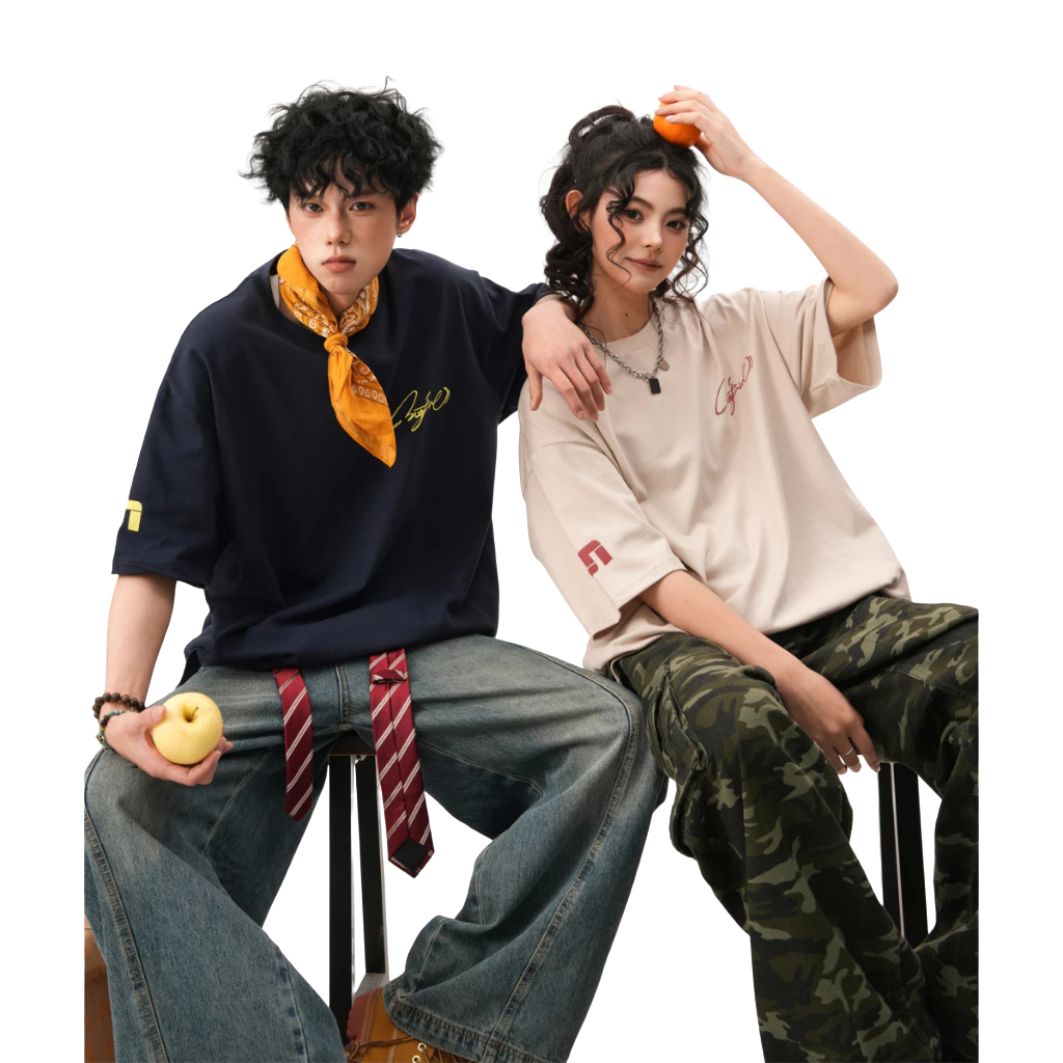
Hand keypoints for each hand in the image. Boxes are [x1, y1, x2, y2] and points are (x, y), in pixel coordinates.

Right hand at [102, 704, 233, 785]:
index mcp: (160, 768)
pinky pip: (196, 755)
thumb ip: (146, 718)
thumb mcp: (133, 722)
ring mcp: (174, 763)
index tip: (216, 752)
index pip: (188, 778)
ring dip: (214, 755)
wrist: (120, 730)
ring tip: (224, 739)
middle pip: (199, 777)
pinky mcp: (177, 755)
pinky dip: (208, 747)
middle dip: (213, 763)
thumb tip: (163, 711)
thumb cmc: (125, 729)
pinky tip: (217, 734)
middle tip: (221, 742)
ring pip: (200, 767)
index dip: (206, 768)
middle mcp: (169, 768)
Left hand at [522, 296, 610, 419]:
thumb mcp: (530, 365)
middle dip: (589, 404)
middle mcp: (565, 358)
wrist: (543, 316)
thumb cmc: (534, 343)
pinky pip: (597, 364)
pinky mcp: (585, 344)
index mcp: (550, 365)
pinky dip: (604, 378)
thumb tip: (534, 408)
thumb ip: (535, 388)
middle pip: (582, 386)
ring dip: (598, 394)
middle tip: (594, 417)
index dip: (575, 404)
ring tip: (601, 408)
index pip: (566, 389)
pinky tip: (608, 390)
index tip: (581, 416)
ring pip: (591, 376)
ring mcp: (577, 350)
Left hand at [655, 86, 761, 180]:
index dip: (686, 92)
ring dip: (674, 104)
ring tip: (659, 109)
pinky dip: (680, 117)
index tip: (671, 91)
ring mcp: (718, 120)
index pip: (701, 98)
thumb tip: (686, 139)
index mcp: (718, 118)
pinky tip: (668, 120)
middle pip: (695, 96)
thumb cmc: (729, 161)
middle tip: (660, 97)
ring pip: (693, 103)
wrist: (746, 167)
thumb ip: (699, 140)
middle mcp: (718, 115)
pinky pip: (695, 117)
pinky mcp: (716, 129)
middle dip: (676, 94)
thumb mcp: (709, 149)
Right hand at [774, 664, 878, 774]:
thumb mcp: (842, 700)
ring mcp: (824, 737)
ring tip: (845, 770)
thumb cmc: (818, 686)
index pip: (867, 746)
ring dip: (844, 767)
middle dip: (857, 765)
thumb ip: (852, 717)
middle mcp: (839, 732)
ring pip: (838, 761)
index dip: (873, 760)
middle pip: (853, 757)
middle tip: (858, 768)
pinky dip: (830, 762)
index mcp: (851, 720)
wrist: (794, 685)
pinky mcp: (812, 739)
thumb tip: (857, 730)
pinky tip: (832, 763)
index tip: (876, 767)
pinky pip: (825, 756)